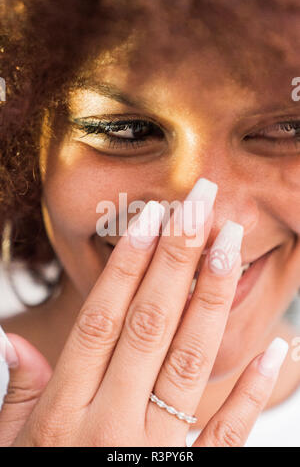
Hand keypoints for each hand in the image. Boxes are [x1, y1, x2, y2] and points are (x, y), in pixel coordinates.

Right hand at [0, 179, 287, 445]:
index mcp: (63, 415)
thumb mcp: (10, 451)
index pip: (102, 319)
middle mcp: (111, 425)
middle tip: (201, 206)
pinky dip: (254, 391)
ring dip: (211, 299)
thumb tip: (13, 340)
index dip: (128, 265)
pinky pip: (226, 433)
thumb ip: (17, 394)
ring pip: (190, 362)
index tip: (151, 219)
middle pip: (150, 325)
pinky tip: (276, 348)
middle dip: (177, 258)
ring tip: (229, 247)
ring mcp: (155, 453)